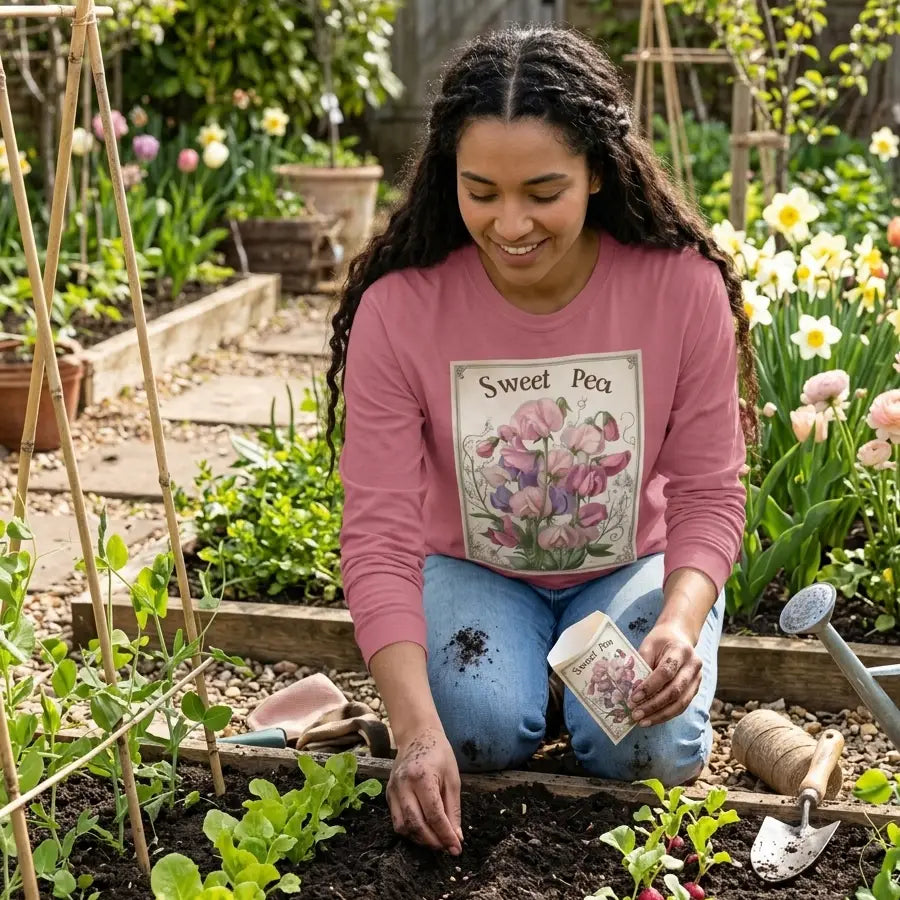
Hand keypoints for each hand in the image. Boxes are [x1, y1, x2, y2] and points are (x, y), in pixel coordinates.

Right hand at [387, 725, 462, 854]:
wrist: (417, 735)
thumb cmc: (439, 754)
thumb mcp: (452, 778)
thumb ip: (453, 809)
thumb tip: (456, 837)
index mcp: (422, 777)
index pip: (434, 814)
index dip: (446, 835)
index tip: (456, 848)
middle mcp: (403, 785)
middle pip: (415, 824)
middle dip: (432, 841)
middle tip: (447, 847)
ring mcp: (393, 790)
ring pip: (403, 827)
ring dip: (420, 839)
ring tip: (436, 840)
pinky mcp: (388, 794)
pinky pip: (397, 820)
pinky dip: (410, 830)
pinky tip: (424, 830)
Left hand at [630, 621, 702, 726]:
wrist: (679, 637)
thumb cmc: (660, 641)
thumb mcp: (648, 645)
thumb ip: (641, 664)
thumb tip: (630, 689)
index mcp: (681, 650)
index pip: (666, 672)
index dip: (649, 687)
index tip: (633, 698)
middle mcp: (694, 665)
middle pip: (675, 691)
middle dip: (653, 705)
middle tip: (635, 714)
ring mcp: (697, 679)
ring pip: (681, 703)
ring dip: (660, 715)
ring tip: (642, 721)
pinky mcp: (695, 689)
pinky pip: (682, 706)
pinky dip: (666, 714)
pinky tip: (652, 719)